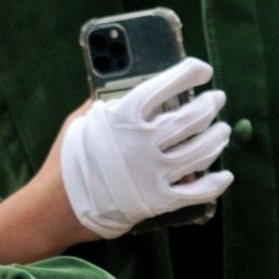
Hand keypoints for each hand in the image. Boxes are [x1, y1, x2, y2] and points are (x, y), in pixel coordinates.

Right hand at [60, 56, 233, 238]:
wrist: (53, 208)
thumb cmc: (66, 160)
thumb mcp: (81, 121)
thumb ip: (106, 103)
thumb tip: (130, 87)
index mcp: (122, 117)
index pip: (165, 86)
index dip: (189, 73)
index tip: (203, 69)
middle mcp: (142, 143)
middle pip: (191, 118)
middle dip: (210, 105)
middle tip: (216, 100)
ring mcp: (152, 173)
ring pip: (202, 151)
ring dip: (218, 138)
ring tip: (223, 131)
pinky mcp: (158, 201)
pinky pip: (198, 192)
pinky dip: (216, 183)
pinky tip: (224, 175)